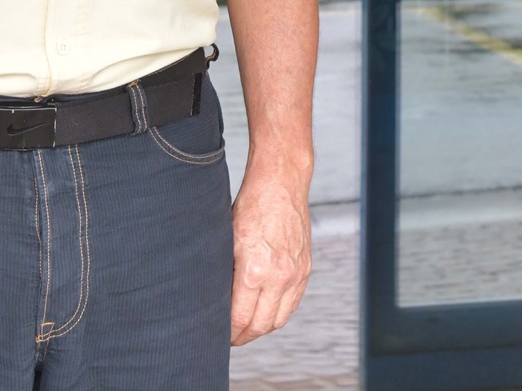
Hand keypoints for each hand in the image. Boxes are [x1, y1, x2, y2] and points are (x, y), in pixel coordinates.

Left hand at [229, 169, 311, 344]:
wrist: (281, 184)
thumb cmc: (250, 206)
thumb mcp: (227, 237)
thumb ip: (225, 269)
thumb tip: (214, 296)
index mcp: (254, 269)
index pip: (241, 317)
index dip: (229, 331)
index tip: (219, 334)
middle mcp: (279, 277)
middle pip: (261, 325)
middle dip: (244, 335)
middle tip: (230, 338)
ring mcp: (296, 275)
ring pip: (279, 319)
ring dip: (262, 328)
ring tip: (246, 328)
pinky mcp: (306, 270)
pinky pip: (293, 304)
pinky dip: (278, 313)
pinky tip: (266, 312)